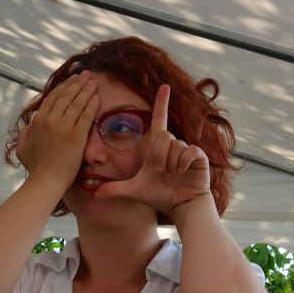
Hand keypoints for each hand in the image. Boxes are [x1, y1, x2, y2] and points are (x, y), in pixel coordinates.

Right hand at [16, 71, 98, 187]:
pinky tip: (97, 97)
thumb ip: (26, 133)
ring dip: (87, 90)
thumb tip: (29, 126)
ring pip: (77, 103)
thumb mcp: (23, 146)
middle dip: (78, 83)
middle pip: (67, 96)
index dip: (65, 86)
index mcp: (38, 120)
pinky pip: (86, 116)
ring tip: (94, 82)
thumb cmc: (35, 167)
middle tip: (87, 75)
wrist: (46, 180)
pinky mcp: (76, 136)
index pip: (53, 97)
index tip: (73, 80)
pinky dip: (92, 105)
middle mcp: (50, 120)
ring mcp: (63, 127)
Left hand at [94, 84, 210, 218]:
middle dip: (159, 156)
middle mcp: (172, 145)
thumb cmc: (160, 196)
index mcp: (158, 147)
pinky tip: (183, 173)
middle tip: (159, 172)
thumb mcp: (135, 191)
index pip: (159, 119)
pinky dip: (184, 163)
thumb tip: (95, 194)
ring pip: (175, 145)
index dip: (161, 103)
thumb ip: (115, 189)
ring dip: (171, 163)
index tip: (164, 86)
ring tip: (172, 175)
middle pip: (163, 136)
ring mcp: (186, 150)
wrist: (181, 206)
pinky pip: (189, 151)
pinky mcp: (198, 156)